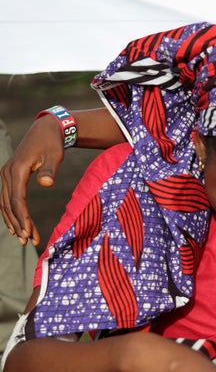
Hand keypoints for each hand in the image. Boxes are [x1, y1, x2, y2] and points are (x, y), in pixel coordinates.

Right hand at [0, 115, 64, 245]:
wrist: (46, 130)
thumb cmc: (53, 143)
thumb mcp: (55, 155)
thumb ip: (50, 169)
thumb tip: (47, 183)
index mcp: (17, 170)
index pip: (16, 199)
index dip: (22, 217)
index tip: (29, 232)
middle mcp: (7, 173)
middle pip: (8, 205)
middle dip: (18, 224)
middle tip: (28, 241)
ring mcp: (6, 174)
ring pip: (4, 203)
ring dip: (13, 222)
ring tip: (24, 239)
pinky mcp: (10, 176)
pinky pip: (6, 198)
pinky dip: (10, 213)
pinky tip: (16, 227)